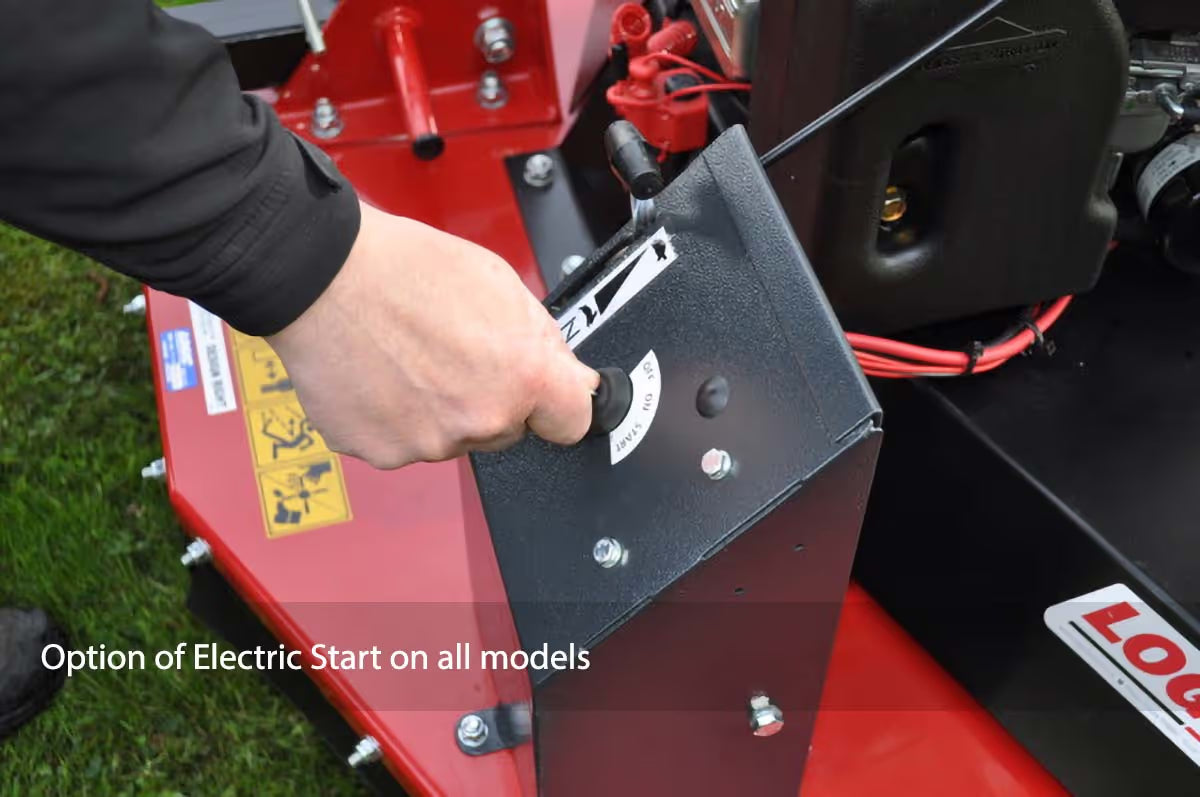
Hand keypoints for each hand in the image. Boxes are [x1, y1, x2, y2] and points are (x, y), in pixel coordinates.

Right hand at [267, 202, 598, 468]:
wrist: (320, 274)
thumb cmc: (403, 268)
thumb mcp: (498, 282)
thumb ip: (540, 339)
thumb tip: (565, 374)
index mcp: (520, 376)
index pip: (572, 422)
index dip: (559, 404)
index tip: (549, 399)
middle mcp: (478, 419)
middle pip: (506, 429)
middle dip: (490, 398)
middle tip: (454, 353)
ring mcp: (427, 443)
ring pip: (452, 437)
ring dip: (440, 409)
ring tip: (409, 356)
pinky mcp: (381, 452)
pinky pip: (403, 442)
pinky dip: (395, 417)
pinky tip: (382, 375)